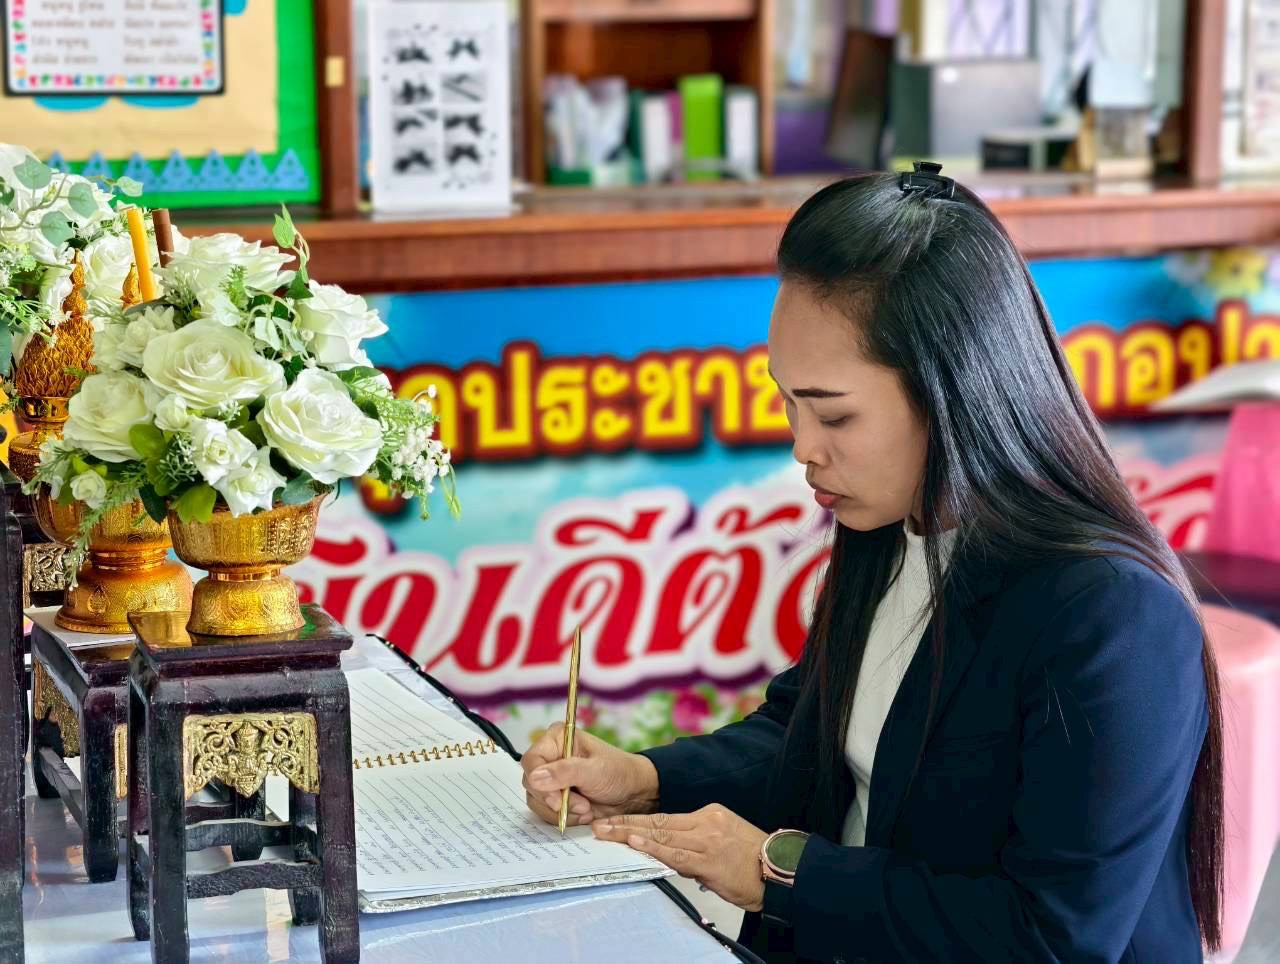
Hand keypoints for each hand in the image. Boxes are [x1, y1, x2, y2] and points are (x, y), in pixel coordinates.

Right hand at [522, 723, 659, 827]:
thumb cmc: (619, 773)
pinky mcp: (555, 798)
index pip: (531, 760)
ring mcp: (551, 779)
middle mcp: (550, 758)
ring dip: (562, 811)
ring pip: (536, 800)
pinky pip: (545, 812)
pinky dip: (564, 817)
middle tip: (582, 806)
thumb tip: (535, 777)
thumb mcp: (595, 771)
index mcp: (557, 739)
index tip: (557, 800)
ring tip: (586, 809)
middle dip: (556, 800)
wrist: (633, 794)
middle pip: (531, 783)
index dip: (539, 782)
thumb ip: (565, 772)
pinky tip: (583, 813)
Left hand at [592, 805, 767, 912]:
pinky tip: (635, 843)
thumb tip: (672, 851)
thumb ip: (697, 841)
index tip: (616, 821)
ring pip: (661, 834)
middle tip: (600, 824)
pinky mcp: (708, 860)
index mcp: (709, 814)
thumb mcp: (725, 838)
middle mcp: (706, 822)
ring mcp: (706, 840)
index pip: (665, 816)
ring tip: (607, 833)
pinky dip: (653, 847)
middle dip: (625, 823)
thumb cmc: (753, 859)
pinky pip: (675, 853)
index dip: (637, 819)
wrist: (780, 871)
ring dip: (630, 834)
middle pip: (657, 821)